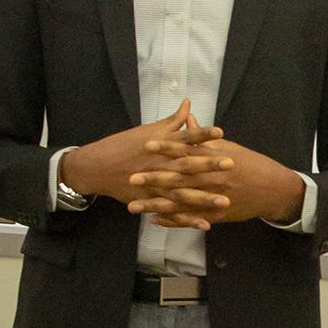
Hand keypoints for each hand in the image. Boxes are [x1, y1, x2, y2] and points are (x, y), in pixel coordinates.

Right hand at [60, 99, 222, 204]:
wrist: (96, 167)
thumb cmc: (124, 145)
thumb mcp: (148, 131)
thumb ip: (172, 121)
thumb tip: (188, 103)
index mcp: (159, 146)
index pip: (183, 138)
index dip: (202, 134)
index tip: (220, 132)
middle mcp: (159, 165)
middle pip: (186, 166)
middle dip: (209, 166)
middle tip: (231, 165)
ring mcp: (154, 185)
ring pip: (182, 193)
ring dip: (204, 198)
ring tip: (225, 201)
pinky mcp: (150, 201)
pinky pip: (171, 213)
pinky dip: (188, 219)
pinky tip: (205, 224)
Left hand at [126, 127, 304, 229]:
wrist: (273, 189)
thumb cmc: (251, 164)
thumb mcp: (230, 147)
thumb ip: (204, 138)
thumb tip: (188, 119)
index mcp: (215, 160)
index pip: (187, 151)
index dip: (167, 147)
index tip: (147, 144)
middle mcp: (212, 179)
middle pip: (179, 178)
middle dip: (155, 178)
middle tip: (132, 177)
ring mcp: (213, 200)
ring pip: (180, 203)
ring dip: (156, 205)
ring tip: (134, 206)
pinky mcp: (215, 216)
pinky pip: (191, 219)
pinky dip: (172, 221)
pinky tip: (155, 220)